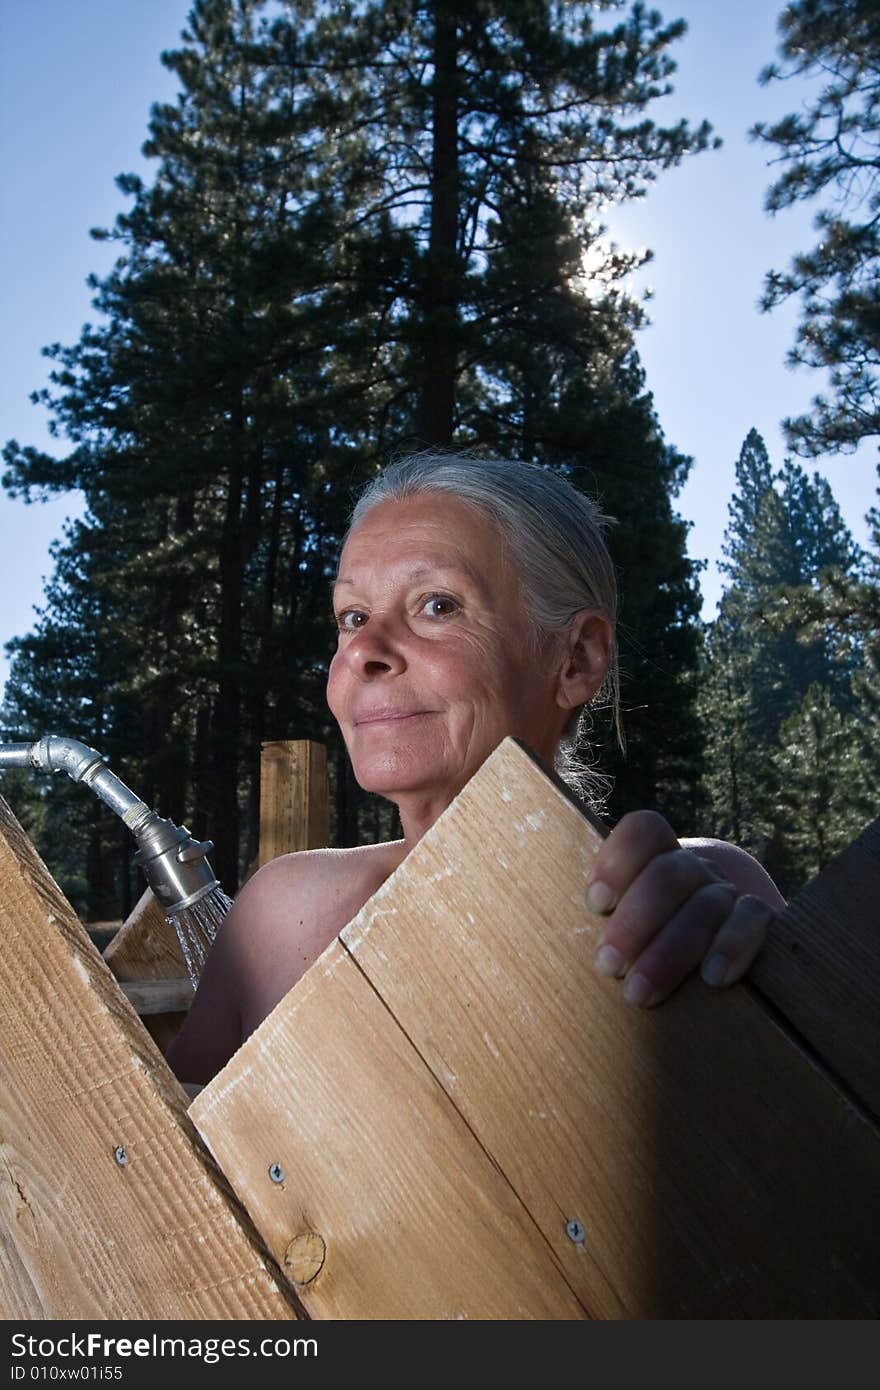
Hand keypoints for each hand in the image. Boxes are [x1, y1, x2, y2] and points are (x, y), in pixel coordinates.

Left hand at [587, 811, 778, 1006]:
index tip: (597, 905)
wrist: (731, 944)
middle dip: (634, 923)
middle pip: (668, 875)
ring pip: (705, 905)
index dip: (618, 862)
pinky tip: (712, 978)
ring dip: (670, 952)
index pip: (645, 832)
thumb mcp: (632, 925)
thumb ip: (611, 922)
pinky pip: (752, 920)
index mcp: (659, 858)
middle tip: (609, 966)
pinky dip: (732, 947)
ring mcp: (729, 892)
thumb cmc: (655, 942)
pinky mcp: (762, 920)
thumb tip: (569, 952)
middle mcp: (695, 869)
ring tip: (640, 993)